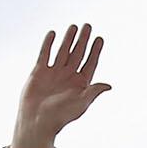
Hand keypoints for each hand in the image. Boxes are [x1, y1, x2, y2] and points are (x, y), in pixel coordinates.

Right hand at [10, 23, 110, 147]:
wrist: (37, 121)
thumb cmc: (60, 116)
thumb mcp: (81, 103)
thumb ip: (93, 92)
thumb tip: (109, 85)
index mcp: (79, 84)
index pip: (90, 63)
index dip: (95, 51)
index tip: (100, 38)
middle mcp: (67, 77)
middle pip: (77, 54)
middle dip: (83, 40)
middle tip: (88, 26)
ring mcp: (53, 73)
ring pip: (63, 51)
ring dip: (68, 39)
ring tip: (74, 27)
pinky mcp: (39, 72)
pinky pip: (45, 54)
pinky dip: (48, 44)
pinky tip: (53, 34)